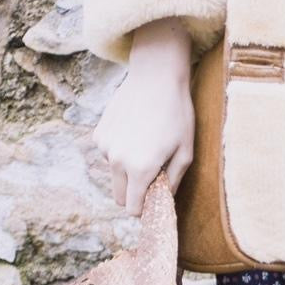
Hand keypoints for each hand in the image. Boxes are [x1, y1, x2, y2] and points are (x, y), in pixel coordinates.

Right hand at [90, 18, 194, 215]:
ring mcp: (105, 147)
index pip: (133, 209)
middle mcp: (118, 161)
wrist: (156, 76)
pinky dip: (119, 149)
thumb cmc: (177, 112)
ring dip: (127, 168)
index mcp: (140, 169)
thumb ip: (174, 181)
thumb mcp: (186, 149)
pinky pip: (109, 153)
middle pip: (120, 196)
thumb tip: (164, 201)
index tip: (154, 199)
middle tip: (152, 173)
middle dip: (134, 192)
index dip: (144, 207)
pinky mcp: (99, 134)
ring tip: (146, 142)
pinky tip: (134, 128)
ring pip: (114, 174)